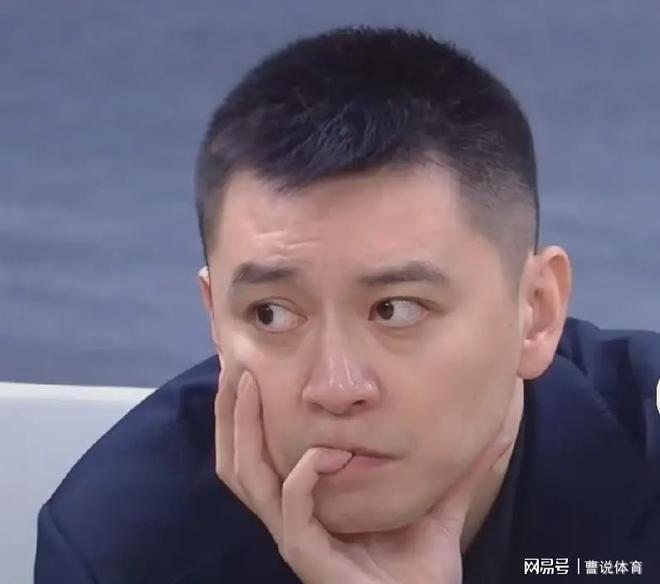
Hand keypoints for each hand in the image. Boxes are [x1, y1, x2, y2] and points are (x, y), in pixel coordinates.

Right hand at [214, 367, 515, 583]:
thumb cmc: (421, 570)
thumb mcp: (435, 506)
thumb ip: (456, 468)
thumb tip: (498, 430)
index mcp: (306, 502)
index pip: (259, 452)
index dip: (246, 411)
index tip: (250, 364)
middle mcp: (290, 515)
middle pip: (238, 459)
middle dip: (230, 410)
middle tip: (234, 363)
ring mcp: (294, 534)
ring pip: (247, 476)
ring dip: (242, 426)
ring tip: (246, 383)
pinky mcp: (306, 553)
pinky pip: (292, 505)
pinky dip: (305, 472)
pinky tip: (326, 450)